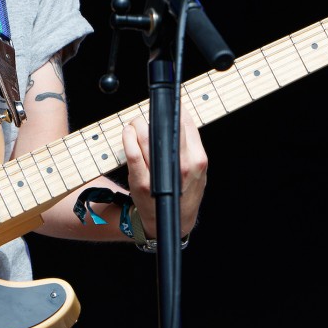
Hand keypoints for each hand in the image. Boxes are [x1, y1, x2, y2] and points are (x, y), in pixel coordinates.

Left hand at [120, 108, 207, 239]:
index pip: (185, 122)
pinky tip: (127, 133)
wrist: (173, 222)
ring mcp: (162, 174)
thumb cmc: (185, 191)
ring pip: (147, 136)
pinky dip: (128, 138)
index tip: (165, 105)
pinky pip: (133, 153)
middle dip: (154, 115)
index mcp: (198, 159)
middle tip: (148, 116)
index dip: (173, 109)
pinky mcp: (142, 181)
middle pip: (165, 127)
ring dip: (138, 124)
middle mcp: (183, 166)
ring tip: (135, 124)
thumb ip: (192, 143)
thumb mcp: (199, 168)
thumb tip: (180, 112)